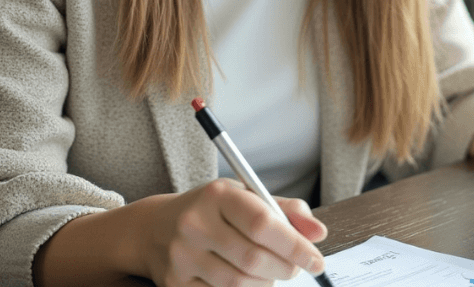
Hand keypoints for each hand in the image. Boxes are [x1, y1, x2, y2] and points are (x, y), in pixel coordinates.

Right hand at [141, 179, 327, 286]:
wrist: (155, 228)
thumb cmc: (212, 210)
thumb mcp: (245, 196)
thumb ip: (285, 210)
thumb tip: (318, 232)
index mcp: (217, 194)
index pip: (263, 223)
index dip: (295, 244)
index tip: (316, 258)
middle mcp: (196, 223)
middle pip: (253, 258)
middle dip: (284, 267)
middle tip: (295, 268)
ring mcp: (182, 256)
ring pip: (238, 283)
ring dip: (265, 282)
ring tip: (270, 272)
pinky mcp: (175, 284)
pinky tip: (248, 281)